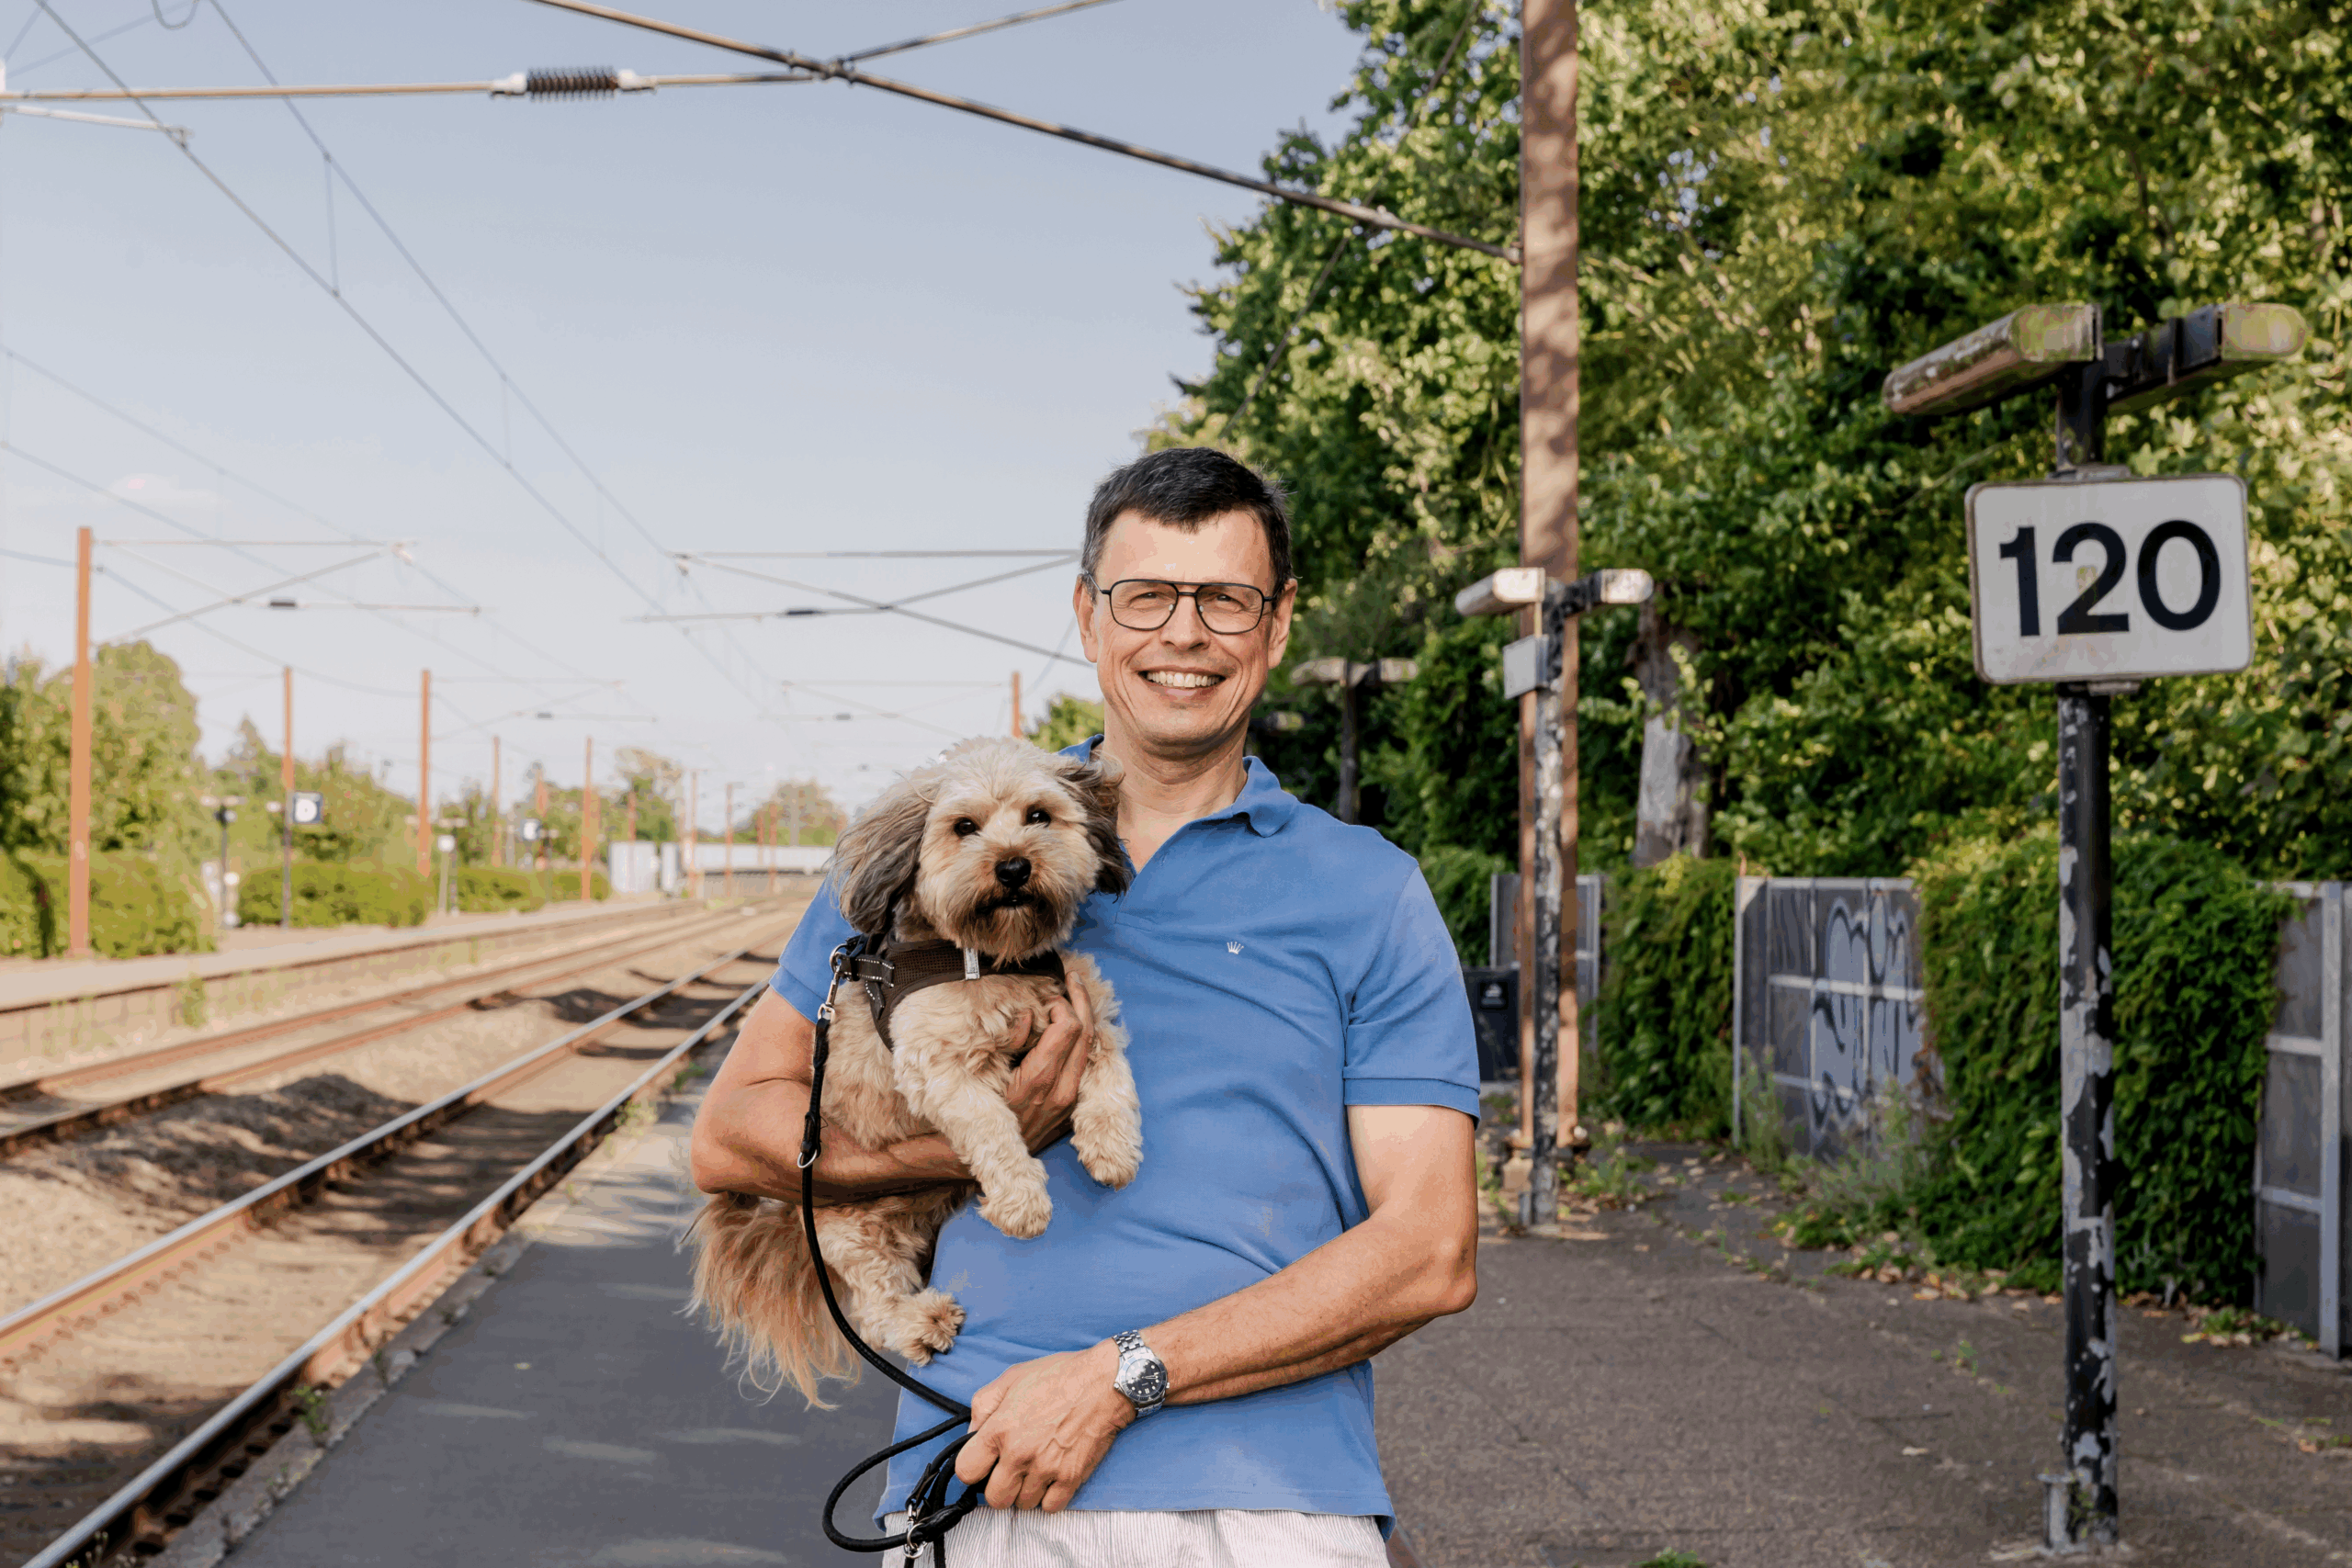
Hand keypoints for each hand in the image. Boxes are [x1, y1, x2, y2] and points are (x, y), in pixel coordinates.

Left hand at [955, 1340, 1132, 1509]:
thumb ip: (983, 1406)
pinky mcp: (1071, 1478)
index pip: (966, 1471)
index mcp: (1000, 1429)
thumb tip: (972, 1432)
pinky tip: (1051, 1478)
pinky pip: (1050, 1507)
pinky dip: (1049, 1497)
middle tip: (1009, 1470)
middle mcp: (1020, 1454)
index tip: (983, 1463)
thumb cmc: (1059, 1376)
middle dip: (998, 1486)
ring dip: (1025, 1491)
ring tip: (1034, 1469)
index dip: (973, 1467)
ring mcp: (1046, 1469)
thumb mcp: (1011, 1378)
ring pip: (1022, 1505)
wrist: (1104, 1382)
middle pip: (994, 1498)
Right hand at [1002, 987, 1093, 1155]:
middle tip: (1072, 978)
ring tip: (1076, 993)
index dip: (1061, 1005)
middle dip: (1081, 1000)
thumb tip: (1030, 1016)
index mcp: (1040, 1080)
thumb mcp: (988, 1078)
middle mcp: (1063, 1090)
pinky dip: (1083, 1036)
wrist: (990, 1157)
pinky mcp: (1073, 1105)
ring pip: (1090, 1047)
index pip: (1068, 1028)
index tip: (1047, 998)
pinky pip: (1085, 1062)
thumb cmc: (982, 1113)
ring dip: (1085, 1016)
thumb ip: (1011, 1045)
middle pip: (1087, 1033)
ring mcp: (1071, 1099)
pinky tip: (1075, 1021)